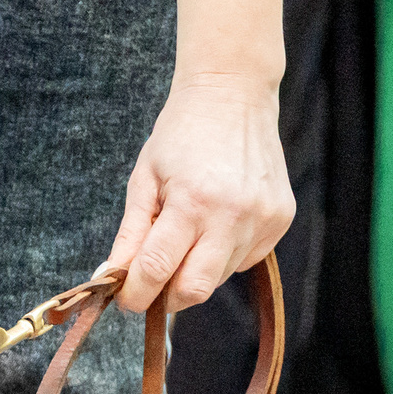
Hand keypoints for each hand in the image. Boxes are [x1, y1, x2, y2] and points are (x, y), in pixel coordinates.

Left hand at [104, 74, 295, 313]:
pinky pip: (245, 260)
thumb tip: (110, 278)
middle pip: (195, 289)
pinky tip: (218, 220)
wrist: (233, 94)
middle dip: (168, 297)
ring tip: (190, 230)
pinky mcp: (281, 219)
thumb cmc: (181, 134)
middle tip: (153, 281)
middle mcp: (232, 215)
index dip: (136, 294)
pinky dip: (224, 253)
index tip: (126, 299)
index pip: (158, 270)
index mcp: (191, 202)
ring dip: (196, 269)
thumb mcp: (145, 179)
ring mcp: (262, 219)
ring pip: (220, 277)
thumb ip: (131, 234)